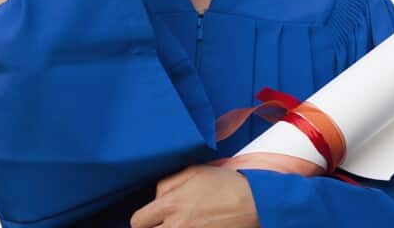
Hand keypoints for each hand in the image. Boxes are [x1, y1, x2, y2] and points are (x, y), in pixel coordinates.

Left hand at [129, 165, 258, 227]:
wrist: (254, 203)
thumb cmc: (225, 185)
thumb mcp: (193, 172)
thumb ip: (167, 184)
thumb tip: (155, 198)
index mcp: (171, 205)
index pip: (138, 222)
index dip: (142, 220)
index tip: (149, 219)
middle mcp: (176, 226)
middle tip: (161, 223)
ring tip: (177, 225)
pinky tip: (192, 227)